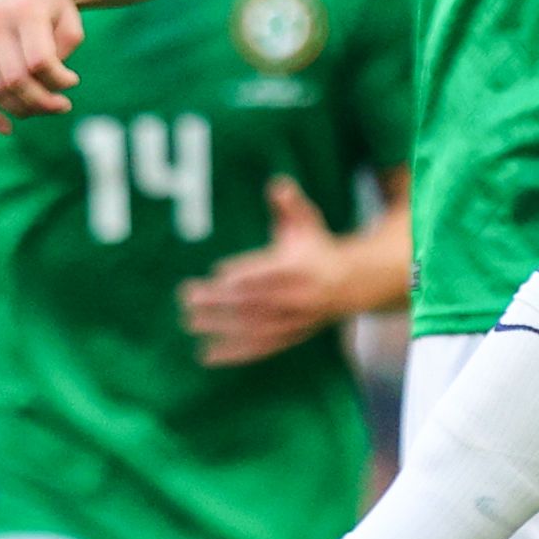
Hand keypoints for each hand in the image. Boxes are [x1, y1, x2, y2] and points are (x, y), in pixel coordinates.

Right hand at [0, 0, 86, 126]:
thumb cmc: (58, 9)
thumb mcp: (72, 26)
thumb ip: (60, 55)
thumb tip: (44, 90)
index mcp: (26, 13)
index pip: (38, 60)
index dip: (59, 80)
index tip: (73, 81)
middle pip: (14, 79)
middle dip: (42, 101)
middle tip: (63, 105)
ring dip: (21, 109)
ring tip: (45, 108)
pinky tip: (4, 127)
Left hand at [182, 179, 361, 365]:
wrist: (350, 285)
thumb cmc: (317, 248)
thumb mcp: (308, 222)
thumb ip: (290, 205)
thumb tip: (277, 184)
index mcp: (302, 268)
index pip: (271, 273)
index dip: (246, 274)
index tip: (218, 272)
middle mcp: (297, 299)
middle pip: (255, 302)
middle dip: (220, 301)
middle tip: (188, 296)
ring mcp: (292, 322)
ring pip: (253, 328)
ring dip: (220, 326)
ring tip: (189, 321)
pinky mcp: (286, 338)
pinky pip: (258, 349)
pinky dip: (232, 353)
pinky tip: (206, 354)